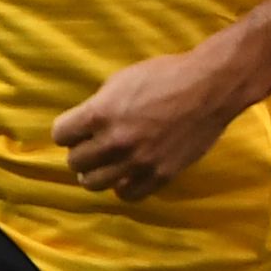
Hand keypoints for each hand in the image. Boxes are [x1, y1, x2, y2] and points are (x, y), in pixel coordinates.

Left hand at [53, 49, 244, 200]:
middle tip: (93, 146)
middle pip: (75, 162)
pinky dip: (123, 186)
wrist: (209, 87)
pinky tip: (128, 175)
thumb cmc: (166, 75)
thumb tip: (85, 125)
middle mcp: (115, 142)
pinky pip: (128, 194)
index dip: (68, 131)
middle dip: (81, 152)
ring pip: (95, 184)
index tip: (77, 130)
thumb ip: (99, 105)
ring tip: (106, 164)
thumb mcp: (121, 80)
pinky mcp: (159, 175)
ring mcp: (137, 162)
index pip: (60, 134)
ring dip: (96, 173)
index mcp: (101, 113)